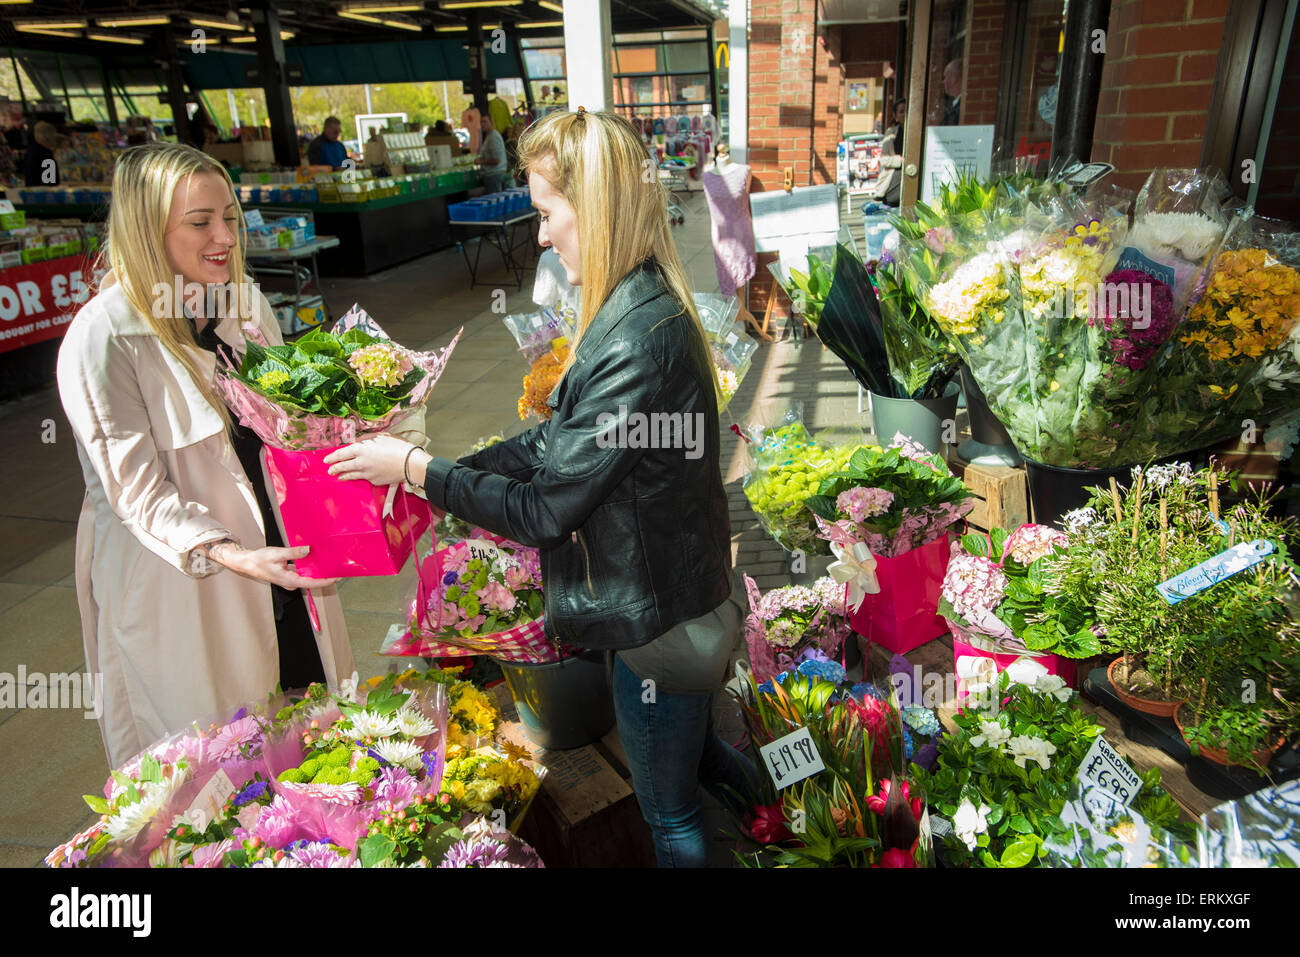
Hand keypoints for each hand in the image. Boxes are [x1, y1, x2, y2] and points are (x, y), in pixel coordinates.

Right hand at [210, 542, 340, 589]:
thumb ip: (294, 552)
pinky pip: (302, 572)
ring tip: (331, 562)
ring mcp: (290, 579)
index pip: (312, 583)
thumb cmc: (260, 559)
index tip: (337, 577)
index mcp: (289, 580)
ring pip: (308, 576)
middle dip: (325, 575)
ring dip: (318, 571)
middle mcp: (291, 582)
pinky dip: (310, 567)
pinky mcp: (289, 574)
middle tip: (339, 567)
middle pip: (312, 580)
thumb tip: (309, 550)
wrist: (248, 562)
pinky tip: (317, 559)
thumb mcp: (277, 554)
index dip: (326, 580)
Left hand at [324, 434, 430, 487]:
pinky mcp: (375, 481)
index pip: (341, 454)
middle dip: (334, 468)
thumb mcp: (381, 438)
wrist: (410, 463)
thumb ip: (368, 440)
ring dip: (343, 475)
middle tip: (329, 470)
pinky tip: (360, 477)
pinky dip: (360, 477)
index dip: (332, 457)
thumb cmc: (397, 447)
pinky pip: (365, 478)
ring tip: (339, 476)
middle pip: (343, 466)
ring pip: (351, 475)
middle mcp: (361, 462)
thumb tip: (360, 443)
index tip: (326, 460)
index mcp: (361, 449)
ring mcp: (367, 473)